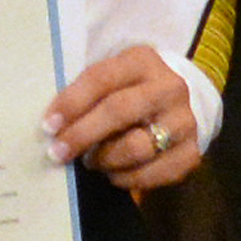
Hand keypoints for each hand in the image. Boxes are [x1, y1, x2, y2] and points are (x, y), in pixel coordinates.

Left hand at [45, 44, 204, 195]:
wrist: (180, 104)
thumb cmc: (130, 91)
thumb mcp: (113, 78)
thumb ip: (87, 95)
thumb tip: (53, 127)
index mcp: (143, 61)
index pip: (101, 79)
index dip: (72, 103)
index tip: (49, 125)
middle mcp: (169, 88)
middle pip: (119, 112)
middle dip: (82, 135)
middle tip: (58, 152)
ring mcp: (184, 121)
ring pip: (137, 148)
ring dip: (105, 159)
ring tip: (91, 161)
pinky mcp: (191, 153)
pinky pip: (153, 174)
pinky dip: (126, 178)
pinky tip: (114, 173)